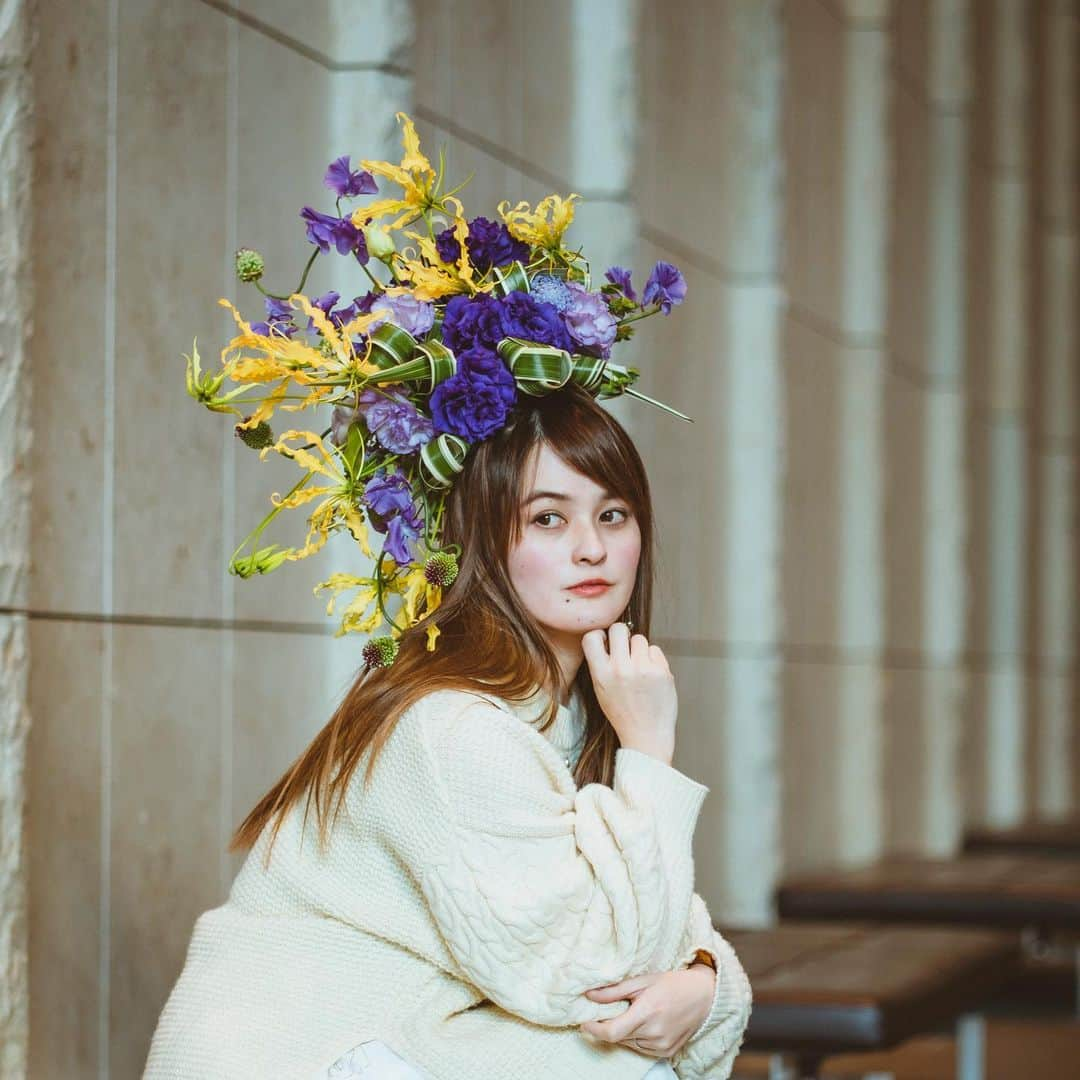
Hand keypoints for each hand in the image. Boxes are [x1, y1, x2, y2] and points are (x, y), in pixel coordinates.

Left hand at [579, 965, 714, 1057]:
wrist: (703, 997)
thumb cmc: (672, 983)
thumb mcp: (642, 980)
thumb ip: (615, 990)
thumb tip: (588, 994)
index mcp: (647, 1012)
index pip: (613, 1031)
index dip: (594, 1029)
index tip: (584, 1023)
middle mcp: (654, 1033)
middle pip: (618, 1037)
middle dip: (608, 1026)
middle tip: (609, 1011)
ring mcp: (661, 1045)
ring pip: (629, 1044)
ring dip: (623, 1032)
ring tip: (632, 1013)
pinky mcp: (666, 1052)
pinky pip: (641, 1048)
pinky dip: (636, 1038)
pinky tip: (644, 1023)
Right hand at [581, 623, 676, 764]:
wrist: (646, 735)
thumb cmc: (623, 714)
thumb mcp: (601, 690)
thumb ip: (601, 665)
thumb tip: (607, 638)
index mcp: (601, 674)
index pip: (591, 637)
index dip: (599, 635)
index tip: (605, 642)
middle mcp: (621, 669)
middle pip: (619, 629)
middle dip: (621, 635)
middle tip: (625, 648)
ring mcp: (643, 669)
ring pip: (639, 638)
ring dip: (639, 649)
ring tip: (639, 667)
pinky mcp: (662, 671)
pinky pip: (655, 650)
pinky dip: (653, 659)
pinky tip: (651, 675)